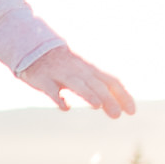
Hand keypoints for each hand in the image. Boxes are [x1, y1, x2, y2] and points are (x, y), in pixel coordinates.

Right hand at [18, 46, 135, 117]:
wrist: (33, 48)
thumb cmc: (63, 64)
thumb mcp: (83, 71)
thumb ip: (97, 85)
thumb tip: (114, 104)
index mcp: (90, 68)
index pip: (111, 80)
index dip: (122, 95)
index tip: (132, 111)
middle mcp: (77, 70)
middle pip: (96, 84)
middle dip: (107, 98)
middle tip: (117, 115)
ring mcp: (60, 73)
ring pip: (76, 84)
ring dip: (86, 93)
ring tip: (96, 105)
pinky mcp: (42, 79)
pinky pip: (51, 89)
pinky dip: (58, 97)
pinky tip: (65, 106)